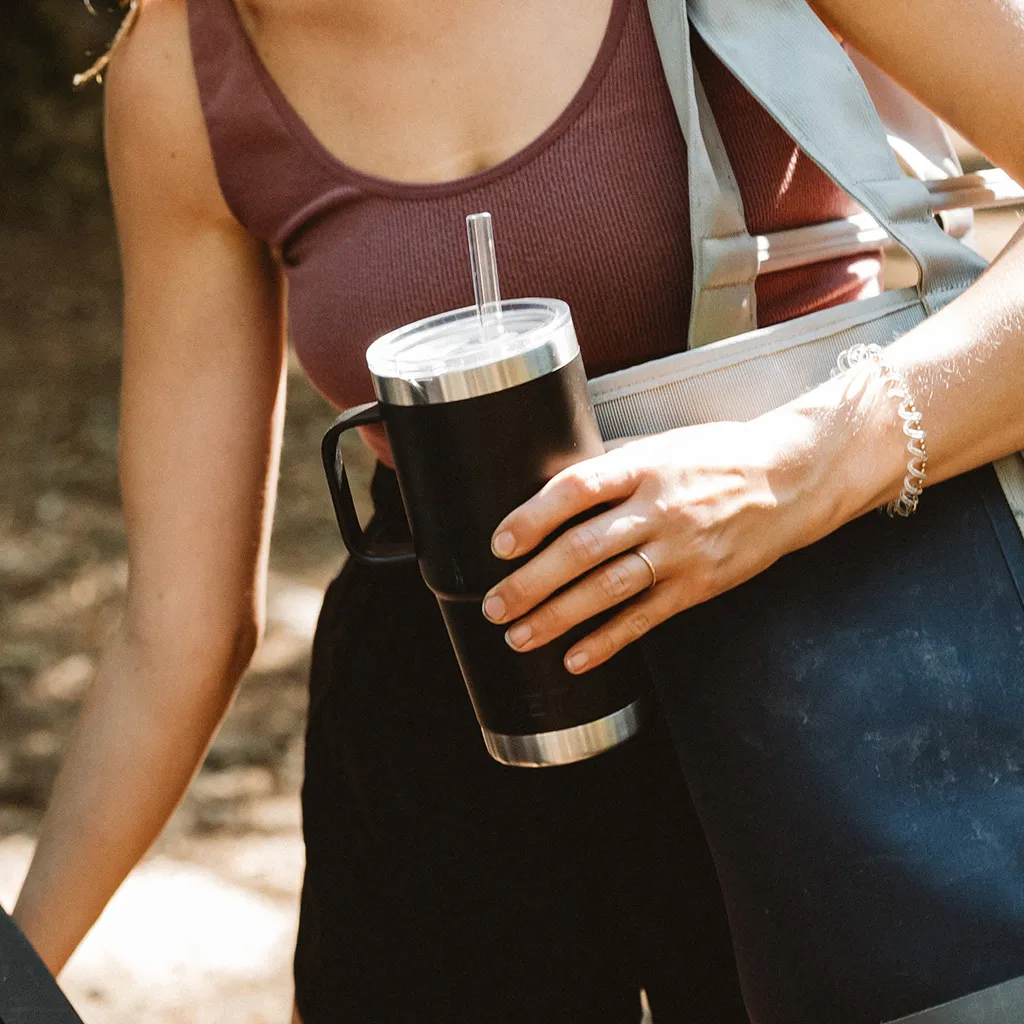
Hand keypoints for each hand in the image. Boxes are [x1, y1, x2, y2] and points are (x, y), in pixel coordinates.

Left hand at [481, 415, 823, 672]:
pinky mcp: (698, 585)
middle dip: (530, 582)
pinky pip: (646, 618)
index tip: (500, 544)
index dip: (532, 518)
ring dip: (558, 617)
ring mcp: (680, 551)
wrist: (791, 482)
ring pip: (608, 589)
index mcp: (644, 467)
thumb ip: (613, 464)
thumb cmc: (720, 457)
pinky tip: (576, 659)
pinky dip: (608, 641)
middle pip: (583, 548)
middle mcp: (659, 509)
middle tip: (494, 605)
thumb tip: (555, 482)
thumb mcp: (664, 444)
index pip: (576, 490)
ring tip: (519, 637)